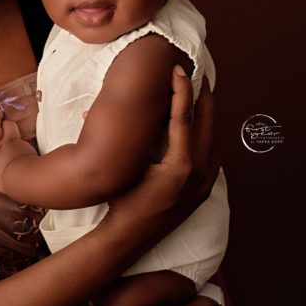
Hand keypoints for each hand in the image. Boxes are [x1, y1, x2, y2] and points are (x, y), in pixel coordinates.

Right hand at [98, 66, 218, 248]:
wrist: (131, 236)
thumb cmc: (123, 203)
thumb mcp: (125, 168)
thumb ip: (121, 140)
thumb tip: (92, 111)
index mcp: (182, 165)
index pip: (184, 116)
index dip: (181, 89)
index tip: (178, 68)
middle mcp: (200, 172)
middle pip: (208, 122)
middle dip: (204, 95)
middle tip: (198, 72)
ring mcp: (205, 181)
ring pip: (214, 135)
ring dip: (207, 112)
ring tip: (200, 92)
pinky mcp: (204, 187)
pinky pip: (213, 152)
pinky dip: (207, 132)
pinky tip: (200, 124)